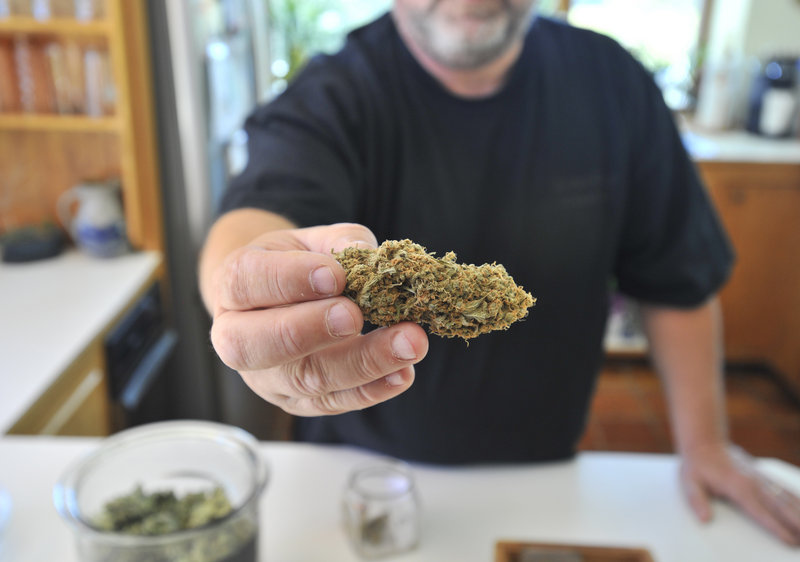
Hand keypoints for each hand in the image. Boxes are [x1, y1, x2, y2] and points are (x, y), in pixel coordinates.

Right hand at [208, 222, 428, 415]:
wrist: (282, 300)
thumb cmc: (296, 265)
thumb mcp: (312, 241)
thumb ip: (338, 242)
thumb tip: (366, 252)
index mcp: (234, 285)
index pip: (248, 283)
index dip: (289, 280)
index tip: (335, 276)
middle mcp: (237, 337)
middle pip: (259, 344)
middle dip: (311, 330)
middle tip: (356, 315)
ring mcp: (266, 378)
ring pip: (305, 380)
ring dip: (361, 363)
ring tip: (408, 343)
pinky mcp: (297, 403)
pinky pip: (333, 402)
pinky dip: (372, 390)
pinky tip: (403, 373)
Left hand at [680, 443, 799, 545]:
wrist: (705, 442)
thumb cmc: (696, 465)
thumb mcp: (689, 482)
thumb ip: (697, 501)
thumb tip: (705, 519)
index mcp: (737, 487)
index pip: (760, 511)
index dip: (775, 526)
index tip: (789, 539)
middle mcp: (753, 482)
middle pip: (779, 506)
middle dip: (796, 522)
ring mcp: (759, 478)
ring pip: (785, 497)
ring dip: (799, 512)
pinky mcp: (762, 475)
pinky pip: (782, 488)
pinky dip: (795, 499)